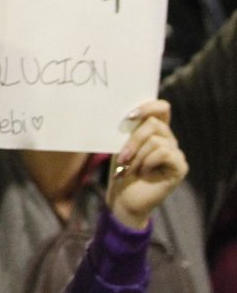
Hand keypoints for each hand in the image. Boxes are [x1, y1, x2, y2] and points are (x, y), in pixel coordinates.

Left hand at [107, 100, 186, 229]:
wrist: (124, 197)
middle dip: (134, 139)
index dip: (149, 105)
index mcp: (155, 131)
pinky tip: (143, 172)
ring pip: (156, 140)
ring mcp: (176, 153)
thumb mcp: (122, 144)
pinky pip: (163, 152)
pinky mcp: (180, 166)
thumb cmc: (122, 169)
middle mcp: (169, 139)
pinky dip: (147, 162)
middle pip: (154, 123)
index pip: (162, 108)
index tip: (130, 115)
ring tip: (130, 168)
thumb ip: (131, 129)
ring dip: (137, 155)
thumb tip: (130, 112)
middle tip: (123, 156)